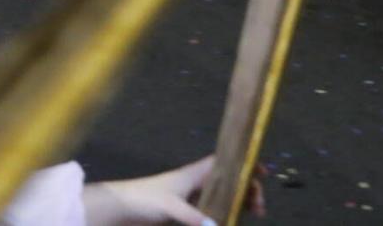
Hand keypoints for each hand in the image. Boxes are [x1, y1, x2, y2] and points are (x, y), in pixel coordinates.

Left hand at [87, 154, 264, 225]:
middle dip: (246, 190)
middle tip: (259, 209)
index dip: (243, 164)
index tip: (263, 172)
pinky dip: (223, 215)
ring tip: (251, 215)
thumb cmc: (144, 199)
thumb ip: (195, 218)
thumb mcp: (171, 207)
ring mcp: (190, 199)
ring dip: (237, 204)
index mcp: (193, 174)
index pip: (224, 163)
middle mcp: (194, 184)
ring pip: (221, 197)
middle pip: (228, 182)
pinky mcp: (184, 214)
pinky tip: (230, 221)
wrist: (120, 209)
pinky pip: (211, 211)